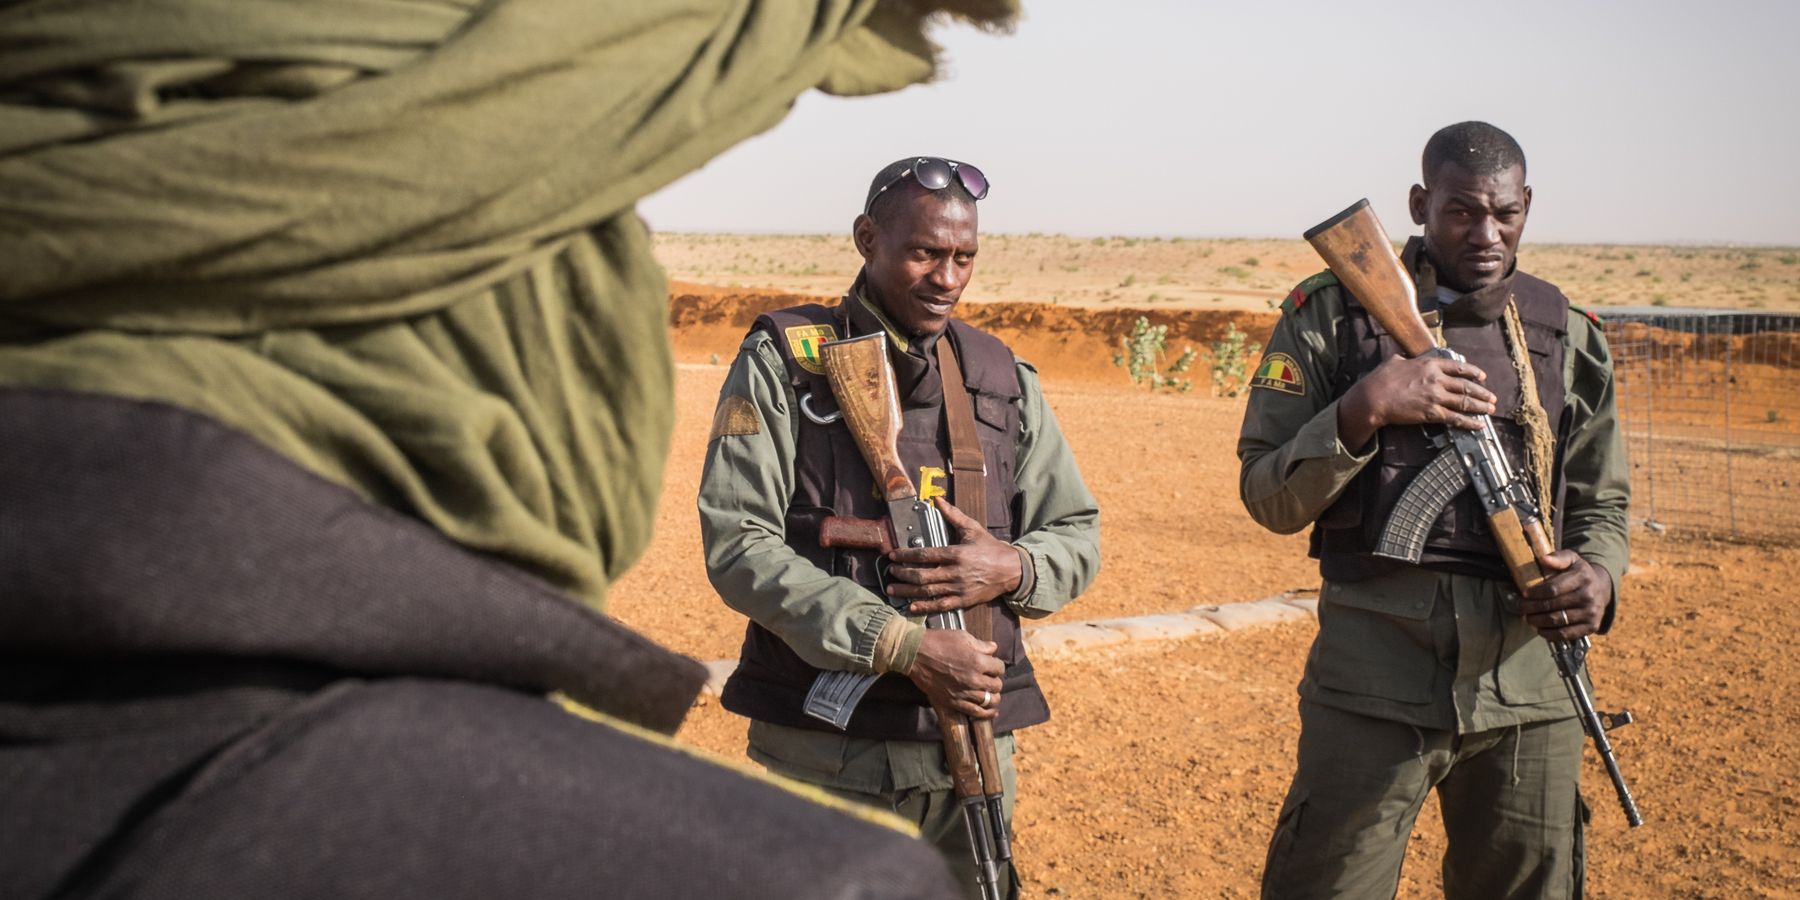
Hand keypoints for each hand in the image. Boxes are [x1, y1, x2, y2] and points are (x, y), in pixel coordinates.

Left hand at [886, 498, 1022, 614]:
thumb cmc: (991, 548)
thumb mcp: (972, 529)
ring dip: (907, 591)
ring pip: (928, 592)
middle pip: (922, 575)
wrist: (1011, 570)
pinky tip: (911, 606)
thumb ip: (953, 515)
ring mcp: (959, 588)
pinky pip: (941, 605)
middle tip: (890, 571)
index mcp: (956, 553)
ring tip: (892, 589)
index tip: (893, 555)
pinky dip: (925, 607)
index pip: (925, 555)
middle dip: (903, 573)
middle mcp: (955, 572)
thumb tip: (937, 499)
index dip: (906, 556)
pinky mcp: (964, 601)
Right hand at [908, 629, 1002, 719]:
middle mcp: (974, 679)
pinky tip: (992, 712)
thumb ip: (981, 645)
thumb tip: (993, 648)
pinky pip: (976, 712)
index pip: (999, 668)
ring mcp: (964, 693)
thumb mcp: (962, 637)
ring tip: (991, 694)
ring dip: (993, 696)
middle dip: (994, 680)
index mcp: (978, 662)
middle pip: (996, 685)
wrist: (916, 654)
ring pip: (990, 700)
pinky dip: (987, 713)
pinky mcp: (954, 702)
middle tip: (989, 677)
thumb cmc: (938, 642)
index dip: (996, 665)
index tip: (992, 664)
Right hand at [1337, 355, 1496, 448]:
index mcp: (1430, 364)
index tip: (1482, 376)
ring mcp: (1436, 396)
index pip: (1458, 367)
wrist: (1373, 398)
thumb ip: (1407, 359)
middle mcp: (1437, 379)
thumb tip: (1407, 358)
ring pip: (1465, 402)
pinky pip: (1456, 418)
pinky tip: (1479, 424)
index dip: (1473, 372)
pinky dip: (1470, 422)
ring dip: (1481, 406)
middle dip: (1482, 392)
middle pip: (1466, 386)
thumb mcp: (1395, 361)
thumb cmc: (1380, 379)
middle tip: (1492, 397)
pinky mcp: (1432, 413)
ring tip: (1491, 409)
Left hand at [1518, 550, 1609, 639]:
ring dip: (1537, 621)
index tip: (1523, 594)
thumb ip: (1558, 557)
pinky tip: (1538, 628)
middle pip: (1552, 606)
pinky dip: (1548, 634)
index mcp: (1583, 577)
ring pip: (1557, 621)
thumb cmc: (1578, 573)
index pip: (1553, 589)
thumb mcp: (1571, 559)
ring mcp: (1592, 613)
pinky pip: (1566, 634)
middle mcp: (1589, 596)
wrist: (1601, 588)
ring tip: (1527, 618)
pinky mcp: (1592, 626)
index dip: (1535, 593)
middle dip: (1531, 608)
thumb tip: (1544, 559)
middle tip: (1520, 607)